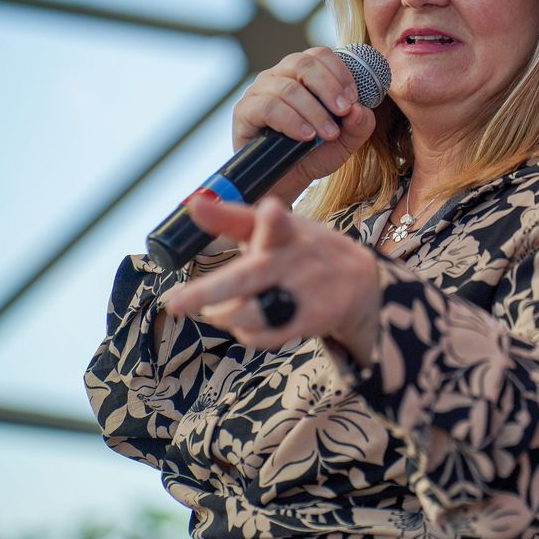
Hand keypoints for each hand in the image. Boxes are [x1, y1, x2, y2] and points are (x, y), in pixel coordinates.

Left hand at [167, 196, 381, 363]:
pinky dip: (247, 333)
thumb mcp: (276, 226)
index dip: (272, 219)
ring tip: (219, 311)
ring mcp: (303, 293)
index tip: (270, 210)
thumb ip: (232, 217)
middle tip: (176, 304)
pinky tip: (250, 323)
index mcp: (284, 232)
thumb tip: (192, 202)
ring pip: (247, 314)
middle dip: (210, 292)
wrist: (361, 282)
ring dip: (224, 316)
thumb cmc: (302, 250)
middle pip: (248, 278)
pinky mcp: (310, 319)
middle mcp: (293, 260)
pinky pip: (262, 336)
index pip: (277, 223)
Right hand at [234, 46, 376, 204]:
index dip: (339, 72)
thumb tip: (360, 110)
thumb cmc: (313, 154)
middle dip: (328, 87)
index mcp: (302, 75)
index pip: (319, 55)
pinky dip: (291, 120)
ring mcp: (259, 92)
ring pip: (287, 87)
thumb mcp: (345, 143)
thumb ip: (359, 126)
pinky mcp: (244, 112)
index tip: (353, 98)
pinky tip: (306, 136)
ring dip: (313, 111)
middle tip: (343, 111)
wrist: (286, 183)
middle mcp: (279, 76)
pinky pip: (267, 106)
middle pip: (302, 63)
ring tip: (328, 134)